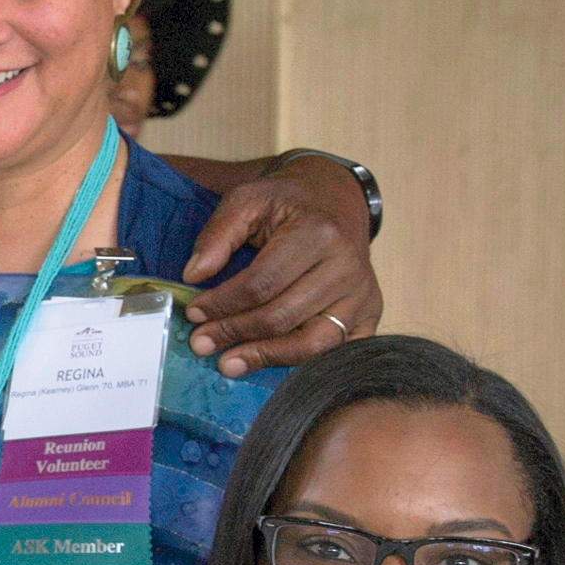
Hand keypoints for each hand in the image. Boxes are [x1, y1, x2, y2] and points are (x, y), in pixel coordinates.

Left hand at [180, 157, 382, 374]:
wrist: (336, 199)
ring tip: (229, 364)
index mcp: (318, 234)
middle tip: (201, 344)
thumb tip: (193, 275)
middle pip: (283, 316)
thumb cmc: (289, 202)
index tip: (194, 314)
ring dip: (266, 357)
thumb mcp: (247, 200)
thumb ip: (218, 235)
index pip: (262, 283)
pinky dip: (302, 364)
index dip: (223, 304)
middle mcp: (346, 267)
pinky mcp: (370, 313)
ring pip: (312, 343)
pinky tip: (271, 365)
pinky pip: (336, 351)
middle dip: (236, 333)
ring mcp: (363, 294)